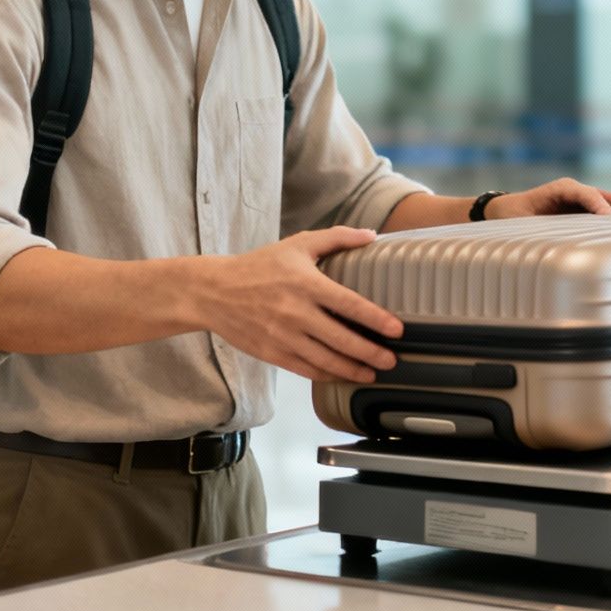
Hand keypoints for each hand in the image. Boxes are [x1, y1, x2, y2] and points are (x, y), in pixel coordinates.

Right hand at [199, 227, 403, 383]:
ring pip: (326, 360)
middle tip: (392, 360)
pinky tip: (343, 375)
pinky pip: (306, 370)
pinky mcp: (273, 353)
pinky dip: (327, 375)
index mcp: (306, 284)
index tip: (397, 330)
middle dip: (371, 353)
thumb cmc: (259, 266)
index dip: (376, 319)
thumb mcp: (297, 244)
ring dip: (353, 369)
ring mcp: (284, 336)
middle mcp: (297, 313)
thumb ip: (336, 238)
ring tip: (373, 373)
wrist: (214, 292)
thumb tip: (371, 235)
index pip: (349, 304)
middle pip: (342, 339)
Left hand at [486, 177, 610, 218]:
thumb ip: (532, 230)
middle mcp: (575, 191)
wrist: (508, 211)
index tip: (606, 214)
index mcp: (560, 189)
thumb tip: (542, 244)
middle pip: (604, 194)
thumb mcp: (520, 222)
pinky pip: (610, 210)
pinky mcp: (588, 210)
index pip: (583, 192)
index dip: (596, 202)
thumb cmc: (513, 217)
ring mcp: (584, 200)